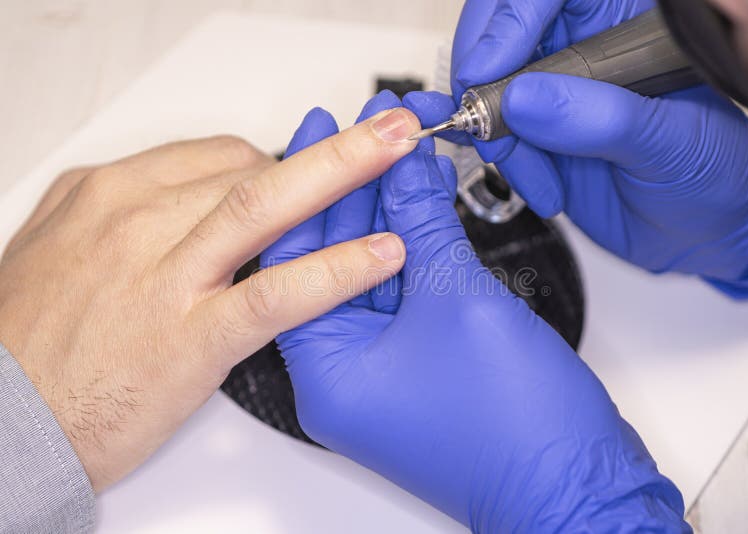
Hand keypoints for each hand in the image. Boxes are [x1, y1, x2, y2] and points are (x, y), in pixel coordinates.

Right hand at [0, 108, 419, 490]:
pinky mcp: (190, 336)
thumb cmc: (29, 344)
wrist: (6, 422)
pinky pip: (274, 294)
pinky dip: (334, 270)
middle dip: (331, 148)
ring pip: (266, 209)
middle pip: (253, 169)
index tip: (318, 171)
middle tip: (388, 128)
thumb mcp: (54, 250)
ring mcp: (167, 276)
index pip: (219, 158)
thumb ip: (113, 216)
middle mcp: (139, 220)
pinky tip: (381, 256)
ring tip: (402, 157)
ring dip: (344, 177)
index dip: (282, 163)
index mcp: (109, 194)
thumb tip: (164, 194)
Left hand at [264, 92, 688, 530]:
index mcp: (328, 374)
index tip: (324, 128)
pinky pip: (401, 293)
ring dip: (388, 210)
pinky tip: (420, 197)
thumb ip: (423, 224)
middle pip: (331, 260)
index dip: (312, 183)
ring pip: (370, 272)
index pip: (297, 258)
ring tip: (397, 146)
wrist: (577, 488)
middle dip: (357, 188)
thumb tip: (403, 167)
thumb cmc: (516, 428)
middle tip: (369, 125)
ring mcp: (381, 372)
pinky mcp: (415, 366)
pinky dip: (413, 245)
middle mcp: (344, 377)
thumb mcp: (459, 302)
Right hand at [404, 0, 747, 295]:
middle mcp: (586, 50)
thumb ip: (602, 118)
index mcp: (628, 25)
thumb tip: (523, 98)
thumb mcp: (671, 142)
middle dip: (486, 76)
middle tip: (485, 119)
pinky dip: (496, 157)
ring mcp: (558, 94)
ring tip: (537, 176)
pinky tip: (532, 182)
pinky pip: (495, 133)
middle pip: (505, 32)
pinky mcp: (539, 136)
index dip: (510, 20)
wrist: (709, 231)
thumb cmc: (715, 172)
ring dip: (497, 135)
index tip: (489, 68)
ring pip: (492, 89)